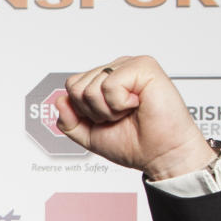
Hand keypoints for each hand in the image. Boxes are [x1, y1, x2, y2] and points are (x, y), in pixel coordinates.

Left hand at [54, 55, 214, 181]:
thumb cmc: (134, 144)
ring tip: (127, 111)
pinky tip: (136, 104)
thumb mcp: (88, 136)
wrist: (160, 154)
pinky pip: (110, 84)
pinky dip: (119, 103)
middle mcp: (116, 70)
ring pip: (90, 86)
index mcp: (104, 81)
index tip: (104, 119)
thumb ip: (69, 121)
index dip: (82, 111)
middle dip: (92, 111)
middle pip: (76, 86)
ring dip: (107, 109)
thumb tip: (60, 101)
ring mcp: (129, 66)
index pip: (72, 86)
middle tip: (117, 117)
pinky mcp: (143, 66)